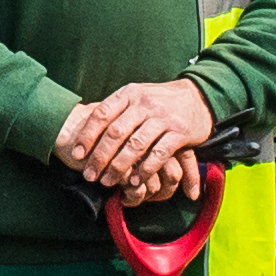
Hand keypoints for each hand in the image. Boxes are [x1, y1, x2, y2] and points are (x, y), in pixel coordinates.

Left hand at [52, 77, 213, 202]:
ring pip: (135, 145)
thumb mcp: (136, 96)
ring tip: (107, 182)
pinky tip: (134, 182)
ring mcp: (163, 118)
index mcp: (129, 94)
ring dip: (119, 167)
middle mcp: (144, 103)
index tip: (76, 155)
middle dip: (100, 157)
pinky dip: (145, 169)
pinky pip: (159, 154)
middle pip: (116, 132)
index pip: (102, 114)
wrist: (198, 97)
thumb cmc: (159, 101)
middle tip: (90, 175)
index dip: (87, 135)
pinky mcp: (180, 132)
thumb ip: (115, 110)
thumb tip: (82, 129)